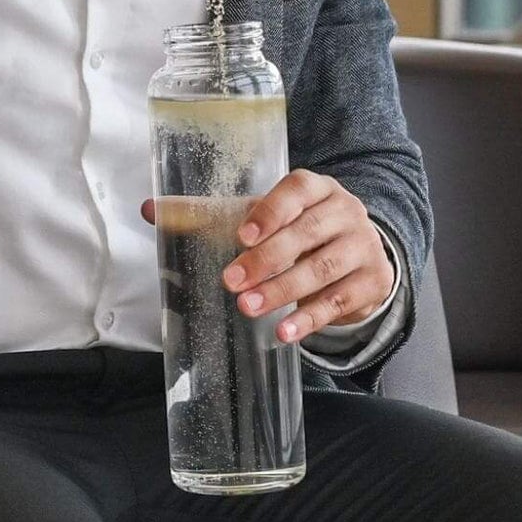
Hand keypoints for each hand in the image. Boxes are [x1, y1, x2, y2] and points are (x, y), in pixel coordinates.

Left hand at [143, 170, 393, 343]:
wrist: (356, 255)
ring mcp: (363, 246)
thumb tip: (149, 209)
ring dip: (284, 290)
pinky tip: (284, 333)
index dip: (270, 211)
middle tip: (232, 282)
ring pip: (324, 268)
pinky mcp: (373, 282)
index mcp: (315, 188)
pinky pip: (340, 302)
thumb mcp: (258, 218)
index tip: (241, 235)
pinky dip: (311, 318)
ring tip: (249, 308)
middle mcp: (345, 211)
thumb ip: (206, 214)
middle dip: (267, 259)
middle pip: (307, 233)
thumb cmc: (295, 230)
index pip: (297, 189)